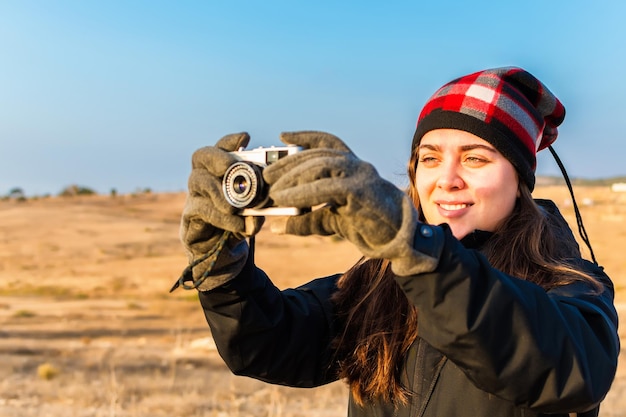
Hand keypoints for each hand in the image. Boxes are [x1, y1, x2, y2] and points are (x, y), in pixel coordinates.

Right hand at [179, 132, 263, 290]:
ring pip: (198, 181)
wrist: (224, 254)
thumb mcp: (256, 214)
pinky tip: (236, 224)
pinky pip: (201, 210)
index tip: (246, 138)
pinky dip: (221, 217)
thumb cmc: (240, 224)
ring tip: (233, 207)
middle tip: (229, 167)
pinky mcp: (190, 216)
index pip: (222, 148)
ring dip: (217, 191)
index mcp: (221, 171)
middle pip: (201, 156)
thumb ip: (261, 209)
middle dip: (217, 157)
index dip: (231, 141)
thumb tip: (261, 210)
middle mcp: (204, 178)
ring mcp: (194, 195)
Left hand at [263, 131, 438, 275]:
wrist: (399, 240)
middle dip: (289, 164)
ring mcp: (360, 175)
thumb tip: (275, 227)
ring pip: (321, 166)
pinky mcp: (360, 191)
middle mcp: (357, 165)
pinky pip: (326, 187)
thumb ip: (305, 219)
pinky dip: (302, 192)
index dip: (305, 136)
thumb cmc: (368, 227)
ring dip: (293, 178)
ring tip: (274, 191)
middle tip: (268, 176)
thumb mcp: (331, 220)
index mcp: (352, 166)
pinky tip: (286, 199)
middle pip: (317, 155)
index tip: (283, 135)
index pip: (327, 143)